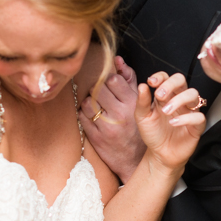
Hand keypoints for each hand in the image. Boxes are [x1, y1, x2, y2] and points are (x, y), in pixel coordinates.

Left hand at [79, 57, 146, 182]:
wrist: (135, 161)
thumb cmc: (137, 128)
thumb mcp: (139, 104)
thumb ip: (129, 79)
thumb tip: (117, 60)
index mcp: (133, 104)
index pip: (113, 80)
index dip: (108, 80)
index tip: (108, 85)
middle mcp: (120, 115)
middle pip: (98, 89)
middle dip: (97, 90)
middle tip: (100, 96)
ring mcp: (107, 127)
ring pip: (87, 103)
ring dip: (88, 102)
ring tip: (95, 106)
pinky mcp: (96, 138)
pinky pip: (82, 118)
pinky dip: (83, 115)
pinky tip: (90, 117)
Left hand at [135, 72, 205, 173]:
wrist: (160, 154)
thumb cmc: (153, 133)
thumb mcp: (142, 117)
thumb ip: (142, 102)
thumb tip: (143, 85)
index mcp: (166, 95)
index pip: (166, 77)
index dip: (161, 77)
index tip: (151, 82)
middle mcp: (179, 99)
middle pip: (182, 80)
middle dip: (171, 84)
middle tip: (160, 95)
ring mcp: (189, 111)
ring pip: (193, 94)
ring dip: (179, 100)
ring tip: (166, 111)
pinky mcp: (197, 126)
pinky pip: (199, 117)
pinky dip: (186, 118)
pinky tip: (173, 123)